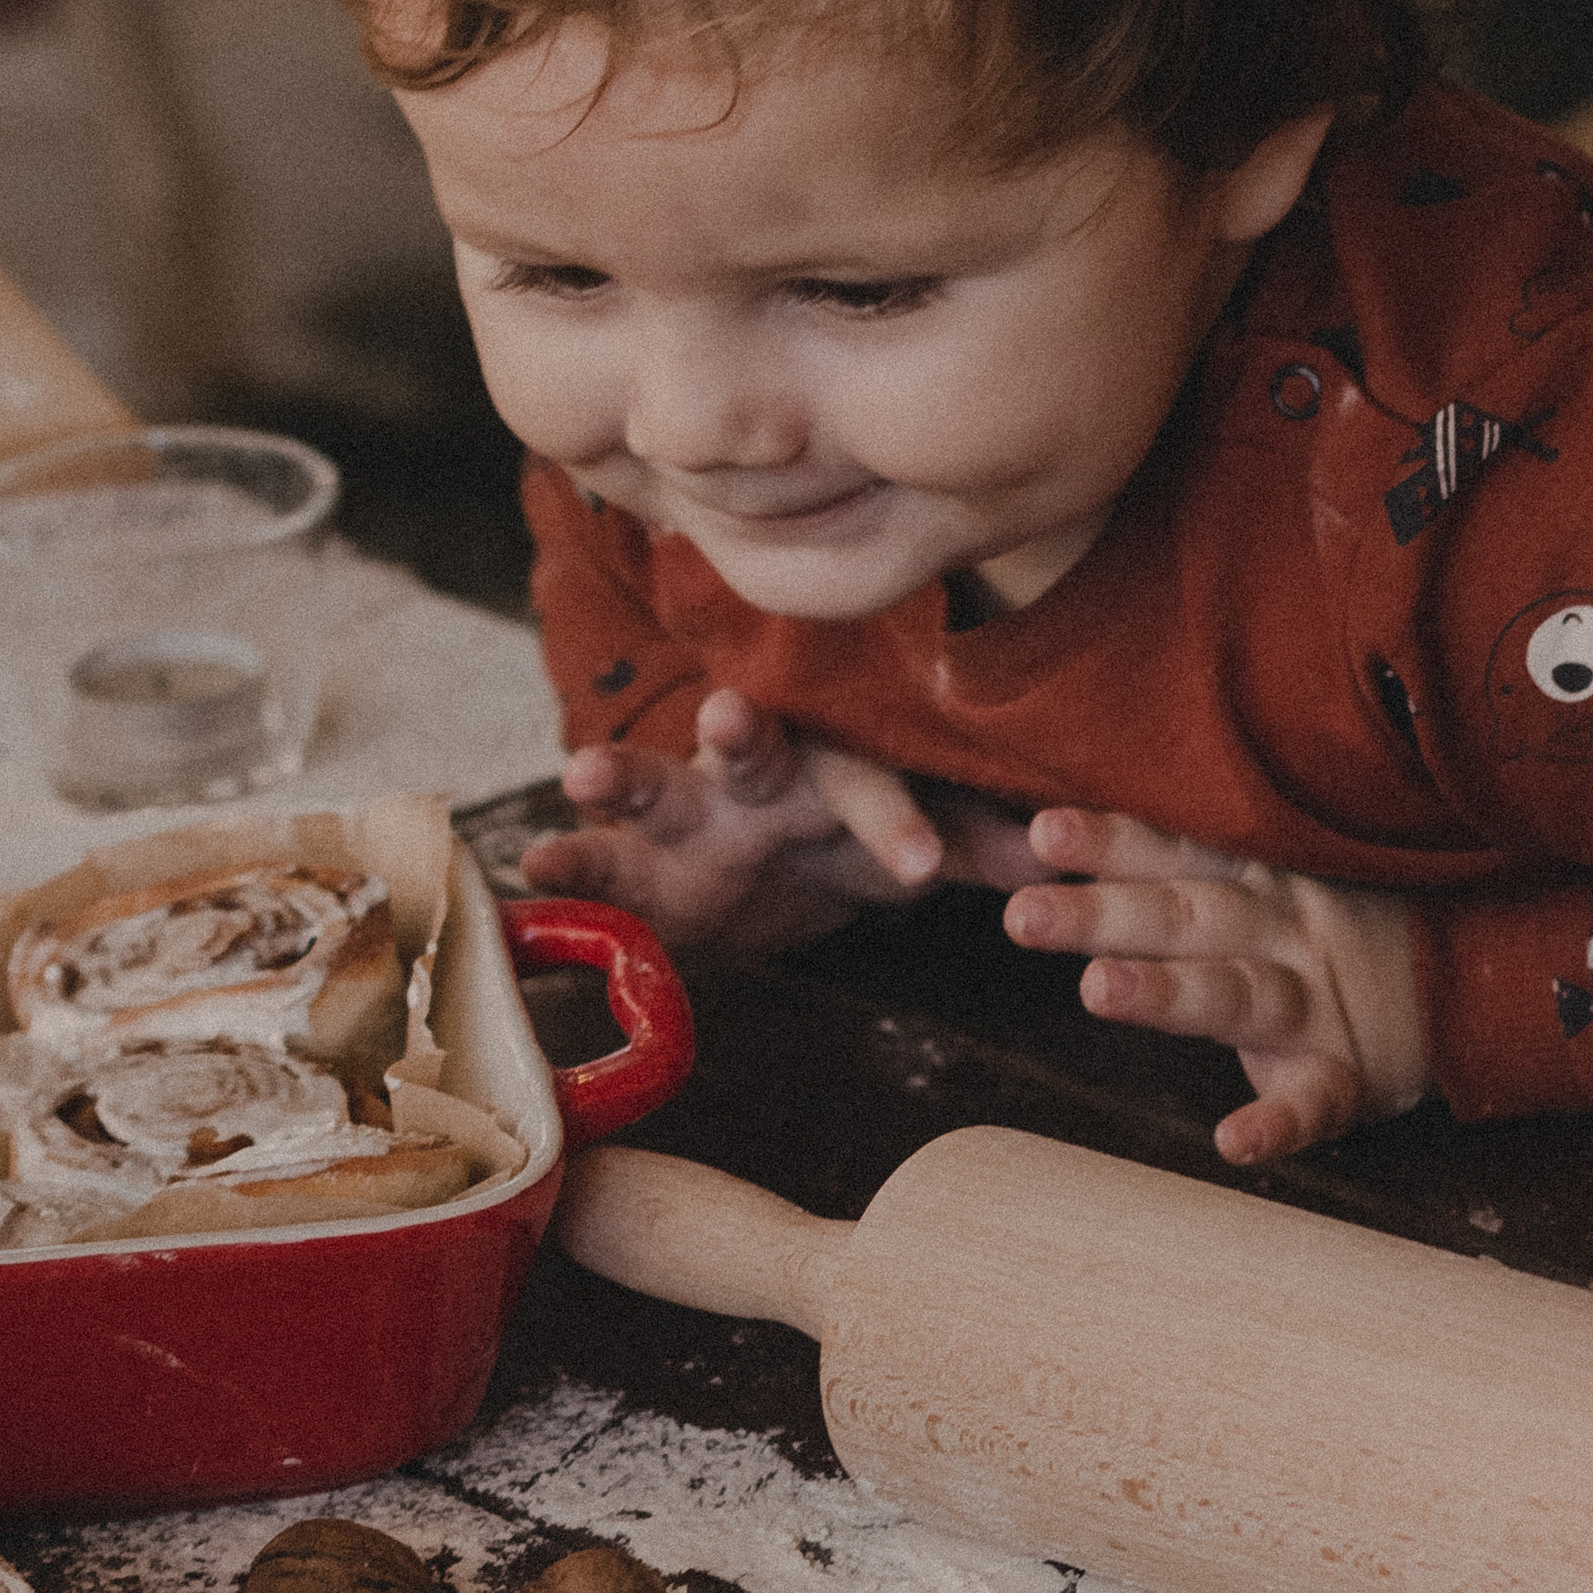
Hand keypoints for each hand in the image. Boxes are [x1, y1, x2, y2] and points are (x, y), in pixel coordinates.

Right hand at [522, 692, 1033, 955]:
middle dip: (742, 735)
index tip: (920, 868)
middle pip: (754, 750)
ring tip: (580, 774)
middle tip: (728, 718)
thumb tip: (1069, 853)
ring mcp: (684, 811)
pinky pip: (594, 859)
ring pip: (654, 783)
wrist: (753, 874)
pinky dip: (563, 864)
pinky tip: (523, 874)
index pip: (868, 780)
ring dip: (621, 774)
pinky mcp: (631, 863)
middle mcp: (755, 776)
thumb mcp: (908, 846)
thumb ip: (977, 845)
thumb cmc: (839, 840)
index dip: (894, 819)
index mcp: (834, 769)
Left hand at [1003, 808, 1429, 1160]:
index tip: (1039, 831)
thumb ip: (1183, 855)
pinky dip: (1277, 1124)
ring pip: (1235, 994)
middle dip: (1101, 915)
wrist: (1479, 971)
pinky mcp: (1346, 1076)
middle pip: (1182, 917)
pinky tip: (1235, 1142)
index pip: (1168, 851)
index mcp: (1252, 878)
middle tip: (1022, 915)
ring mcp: (1314, 1003)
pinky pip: (1313, 1103)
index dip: (1107, 840)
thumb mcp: (1274, 869)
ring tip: (1100, 990)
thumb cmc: (1341, 921)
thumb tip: (1051, 831)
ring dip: (1169, 993)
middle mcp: (1278, 929)